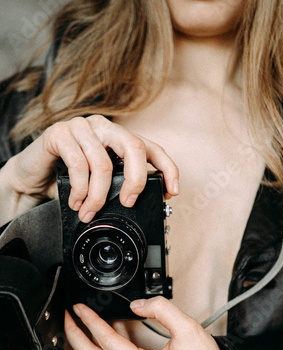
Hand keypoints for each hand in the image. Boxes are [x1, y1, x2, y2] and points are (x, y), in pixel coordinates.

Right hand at [0, 115, 178, 223]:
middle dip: (136, 181)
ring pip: (104, 163)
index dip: (167, 169)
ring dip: (99, 195)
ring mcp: (82, 127)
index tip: (171, 192)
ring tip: (90, 211)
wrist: (32, 176)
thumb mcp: (100, 182)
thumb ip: (120, 184)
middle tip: (128, 203)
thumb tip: (145, 203)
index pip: (152, 147)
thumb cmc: (68, 178)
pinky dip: (80, 189)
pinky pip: (78, 164)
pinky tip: (76, 201)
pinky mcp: (60, 133)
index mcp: (119, 138)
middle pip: (134, 147)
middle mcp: (104, 128)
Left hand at [65, 297, 258, 349]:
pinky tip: (112, 331)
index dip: (91, 322)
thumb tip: (136, 305)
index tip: (80, 308)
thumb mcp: (187, 328)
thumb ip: (160, 309)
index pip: (108, 342)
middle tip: (67, 318)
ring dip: (89, 343)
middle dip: (74, 337)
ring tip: (84, 322)